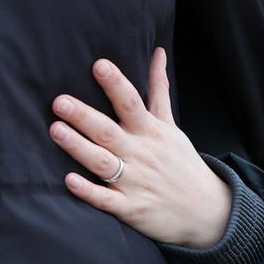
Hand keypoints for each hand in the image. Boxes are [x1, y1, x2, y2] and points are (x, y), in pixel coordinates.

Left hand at [48, 47, 231, 248]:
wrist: (207, 210)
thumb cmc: (181, 162)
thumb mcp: (171, 124)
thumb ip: (159, 90)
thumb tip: (158, 53)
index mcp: (150, 131)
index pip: (132, 102)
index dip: (116, 84)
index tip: (98, 65)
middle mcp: (141, 154)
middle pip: (109, 131)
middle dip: (84, 116)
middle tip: (59, 101)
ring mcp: (135, 182)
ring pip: (103, 163)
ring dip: (79, 147)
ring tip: (56, 130)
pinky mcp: (130, 208)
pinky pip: (106, 200)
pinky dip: (88, 191)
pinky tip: (69, 180)